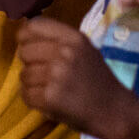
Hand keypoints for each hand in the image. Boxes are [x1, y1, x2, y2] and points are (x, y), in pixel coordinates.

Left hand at [16, 16, 131, 133]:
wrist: (115, 112)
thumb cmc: (98, 80)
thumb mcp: (85, 50)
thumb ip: (59, 40)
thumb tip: (24, 35)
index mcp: (74, 38)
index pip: (33, 26)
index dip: (25, 37)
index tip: (27, 45)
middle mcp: (64, 53)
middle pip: (24, 51)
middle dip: (29, 63)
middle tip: (43, 73)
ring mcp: (56, 75)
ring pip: (23, 74)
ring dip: (31, 84)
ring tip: (48, 89)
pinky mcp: (50, 97)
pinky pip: (26, 94)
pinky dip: (33, 100)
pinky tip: (47, 101)